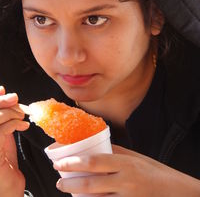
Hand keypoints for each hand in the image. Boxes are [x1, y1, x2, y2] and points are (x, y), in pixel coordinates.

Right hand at [0, 86, 29, 196]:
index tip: (2, 90)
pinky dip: (14, 123)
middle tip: (15, 99)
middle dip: (2, 101)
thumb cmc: (5, 165)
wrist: (8, 190)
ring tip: (22, 116)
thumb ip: (3, 119)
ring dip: (12, 112)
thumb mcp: (3, 137)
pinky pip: (1, 129)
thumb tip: (4, 95)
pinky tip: (23, 126)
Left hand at [53, 144, 199, 195]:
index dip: (73, 162)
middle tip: (58, 180)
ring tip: (66, 189)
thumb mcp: (134, 157)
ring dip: (76, 194)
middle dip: (69, 182)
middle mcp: (125, 182)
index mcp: (125, 164)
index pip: (94, 161)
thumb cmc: (153, 171)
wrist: (174, 192)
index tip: (59, 161)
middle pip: (90, 183)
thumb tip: (93, 147)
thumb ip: (114, 153)